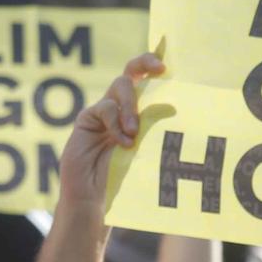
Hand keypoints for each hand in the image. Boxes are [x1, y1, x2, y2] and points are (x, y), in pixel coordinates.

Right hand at [58, 52, 163, 209]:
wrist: (96, 197)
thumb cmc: (128, 177)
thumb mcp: (149, 150)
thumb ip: (155, 131)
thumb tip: (174, 109)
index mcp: (139, 111)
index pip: (147, 81)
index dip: (154, 66)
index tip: (167, 66)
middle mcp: (121, 106)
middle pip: (130, 74)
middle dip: (144, 64)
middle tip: (159, 69)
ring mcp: (103, 111)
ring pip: (118, 89)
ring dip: (130, 106)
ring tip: (135, 132)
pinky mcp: (87, 119)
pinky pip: (103, 110)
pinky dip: (116, 124)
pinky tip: (124, 142)